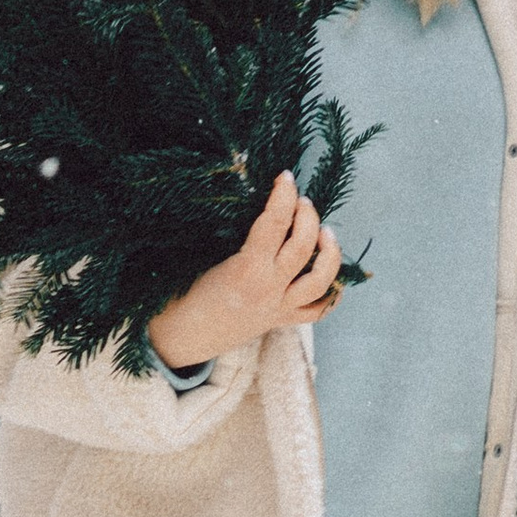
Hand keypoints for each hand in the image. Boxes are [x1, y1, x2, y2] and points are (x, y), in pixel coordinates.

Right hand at [148, 173, 341, 368]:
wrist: (181, 339)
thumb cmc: (185, 294)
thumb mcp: (202, 258)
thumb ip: (231, 236)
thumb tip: (257, 206)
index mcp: (245, 270)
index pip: (273, 224)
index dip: (282, 196)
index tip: (285, 177)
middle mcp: (268, 289)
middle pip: (302, 247)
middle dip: (307, 217)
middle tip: (303, 201)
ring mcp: (279, 308)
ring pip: (320, 281)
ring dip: (329, 252)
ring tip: (326, 232)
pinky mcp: (282, 321)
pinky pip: (317, 311)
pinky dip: (332, 293)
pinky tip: (335, 275)